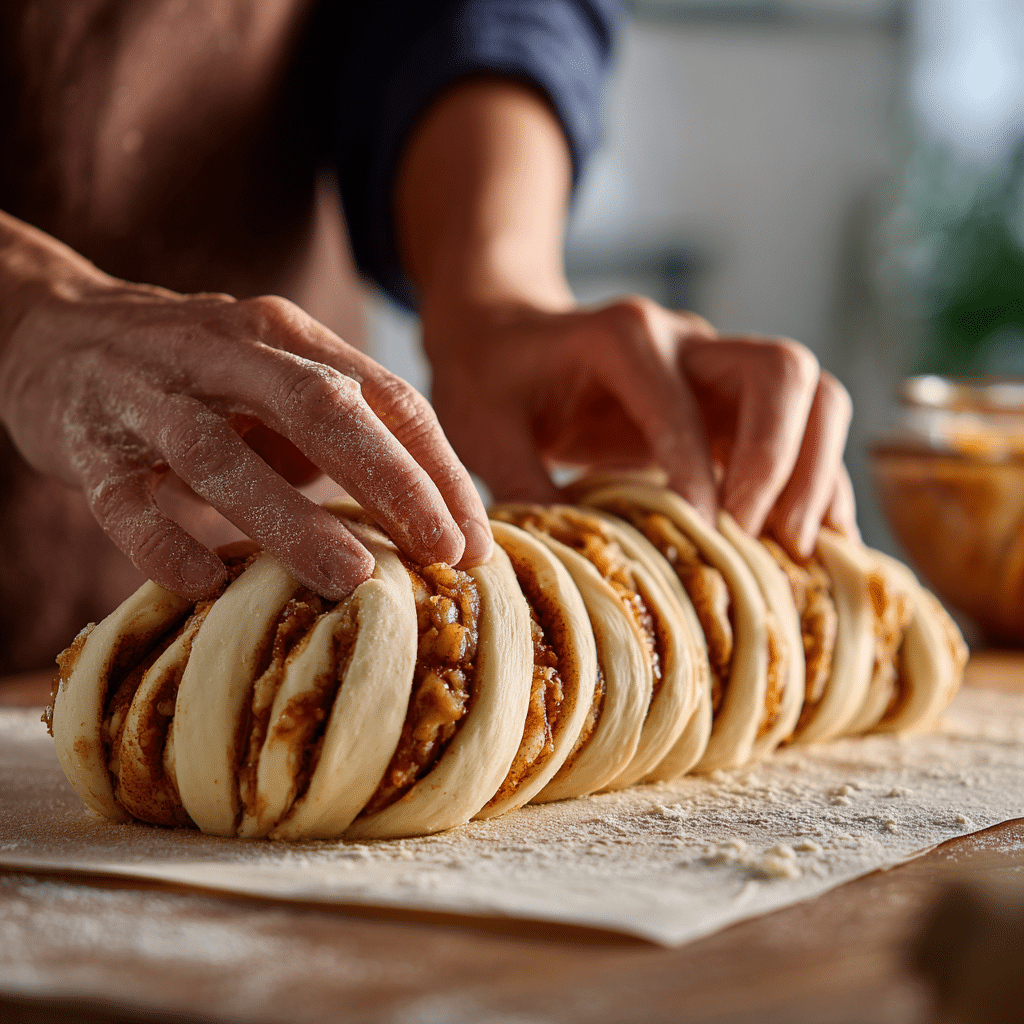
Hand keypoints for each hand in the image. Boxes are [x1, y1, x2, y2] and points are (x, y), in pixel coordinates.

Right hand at [0, 218, 490, 599]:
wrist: (52, 331)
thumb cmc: (195, 374)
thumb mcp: (275, 380)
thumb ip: (339, 432)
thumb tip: (424, 519)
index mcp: (288, 337)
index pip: (385, 396)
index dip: (438, 469)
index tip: (476, 540)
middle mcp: (225, 352)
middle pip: (321, 408)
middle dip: (392, 482)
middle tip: (442, 554)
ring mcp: (151, 396)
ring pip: (223, 454)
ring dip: (292, 519)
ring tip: (353, 579)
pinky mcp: (88, 445)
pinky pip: (126, 499)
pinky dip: (168, 544)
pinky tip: (211, 586)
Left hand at [423, 295, 855, 557]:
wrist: (508, 336)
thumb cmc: (493, 378)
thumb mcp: (485, 428)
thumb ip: (518, 485)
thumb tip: (566, 565)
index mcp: (622, 337)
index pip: (679, 400)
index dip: (695, 470)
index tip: (698, 532)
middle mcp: (686, 341)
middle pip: (781, 370)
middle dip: (782, 458)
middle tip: (757, 536)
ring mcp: (717, 369)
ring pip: (813, 394)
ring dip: (817, 470)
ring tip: (797, 549)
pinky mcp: (730, 404)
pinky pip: (804, 429)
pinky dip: (818, 482)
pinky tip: (812, 545)